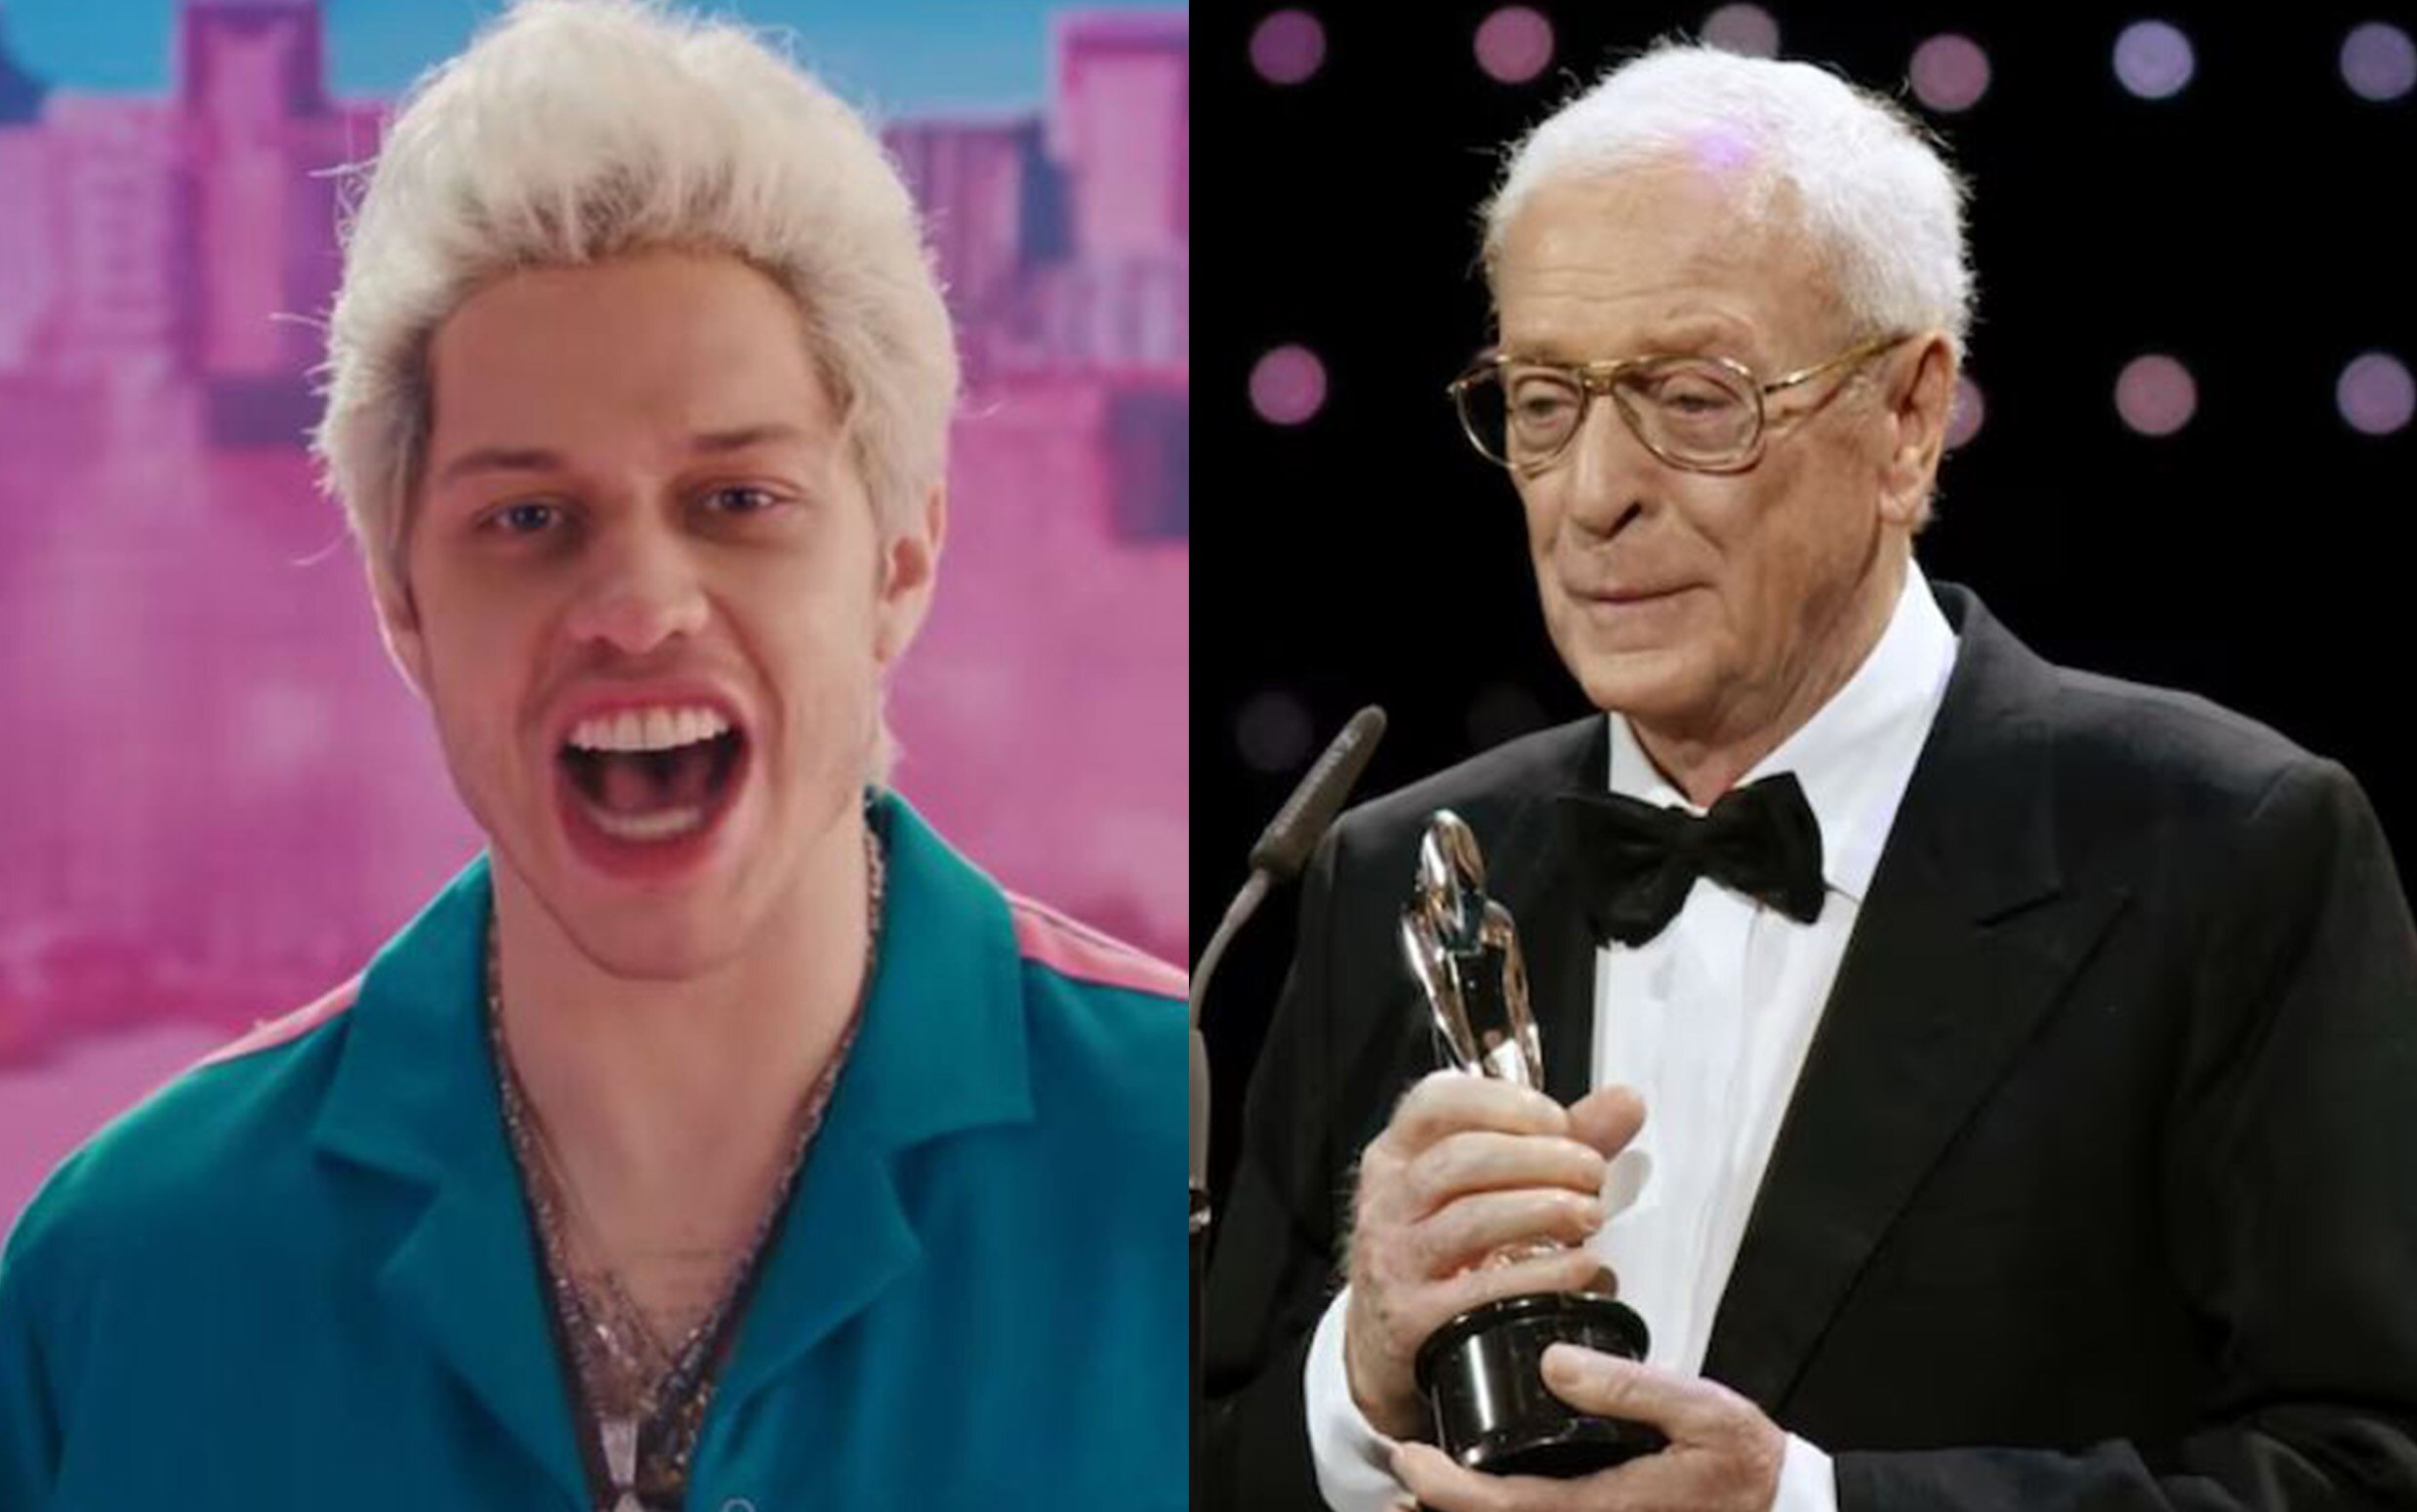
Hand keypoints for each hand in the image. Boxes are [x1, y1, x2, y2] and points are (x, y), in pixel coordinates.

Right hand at [1343, 1071, 1644, 1439]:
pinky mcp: (1414, 1319)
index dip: (1504, 1103)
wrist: (1394, 1342)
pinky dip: (1544, 1274)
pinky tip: (1582, 1267)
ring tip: (1591, 1215)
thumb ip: (1558, 1142)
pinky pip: (1484, 1289)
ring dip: (1544, 1210)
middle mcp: (1389, 1202)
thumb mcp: (1488, 1188)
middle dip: (1540, 1159)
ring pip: (1472, 1218)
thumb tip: (1624, 1103)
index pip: (1436, 1102)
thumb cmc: (1449, 1252)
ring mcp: (1395, 1260)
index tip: (1559, 1121)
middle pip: (1461, 1158)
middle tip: (1592, 1172)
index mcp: (1399, 1155)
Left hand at [1389, 1344, 1786, 1511]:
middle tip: (1395, 1473)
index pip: (1510, 1508)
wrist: (1784, 1510)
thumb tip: (1553, 1362)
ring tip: (1415, 1492)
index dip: (1449, 1491)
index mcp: (1610, 1506)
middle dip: (1439, 1511)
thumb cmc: (1745, 1462)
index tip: (1409, 1456)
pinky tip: (1475, 1499)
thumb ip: (1628, 1387)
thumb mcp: (1701, 1408)